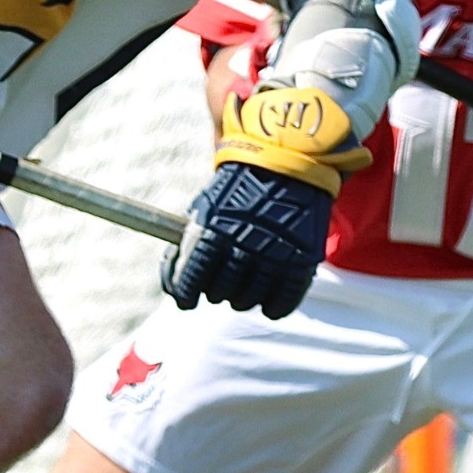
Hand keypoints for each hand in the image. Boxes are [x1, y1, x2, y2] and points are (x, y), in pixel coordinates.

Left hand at [162, 160, 329, 319]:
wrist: (285, 165)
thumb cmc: (238, 188)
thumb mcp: (206, 205)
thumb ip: (190, 241)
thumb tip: (173, 276)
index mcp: (212, 232)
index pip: (191, 279)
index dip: (184, 294)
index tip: (185, 300)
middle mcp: (241, 248)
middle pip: (219, 292)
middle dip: (215, 291)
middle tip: (218, 285)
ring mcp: (272, 257)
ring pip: (247, 300)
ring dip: (241, 298)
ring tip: (242, 285)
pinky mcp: (299, 263)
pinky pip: (282, 302)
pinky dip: (272, 307)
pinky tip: (266, 301)